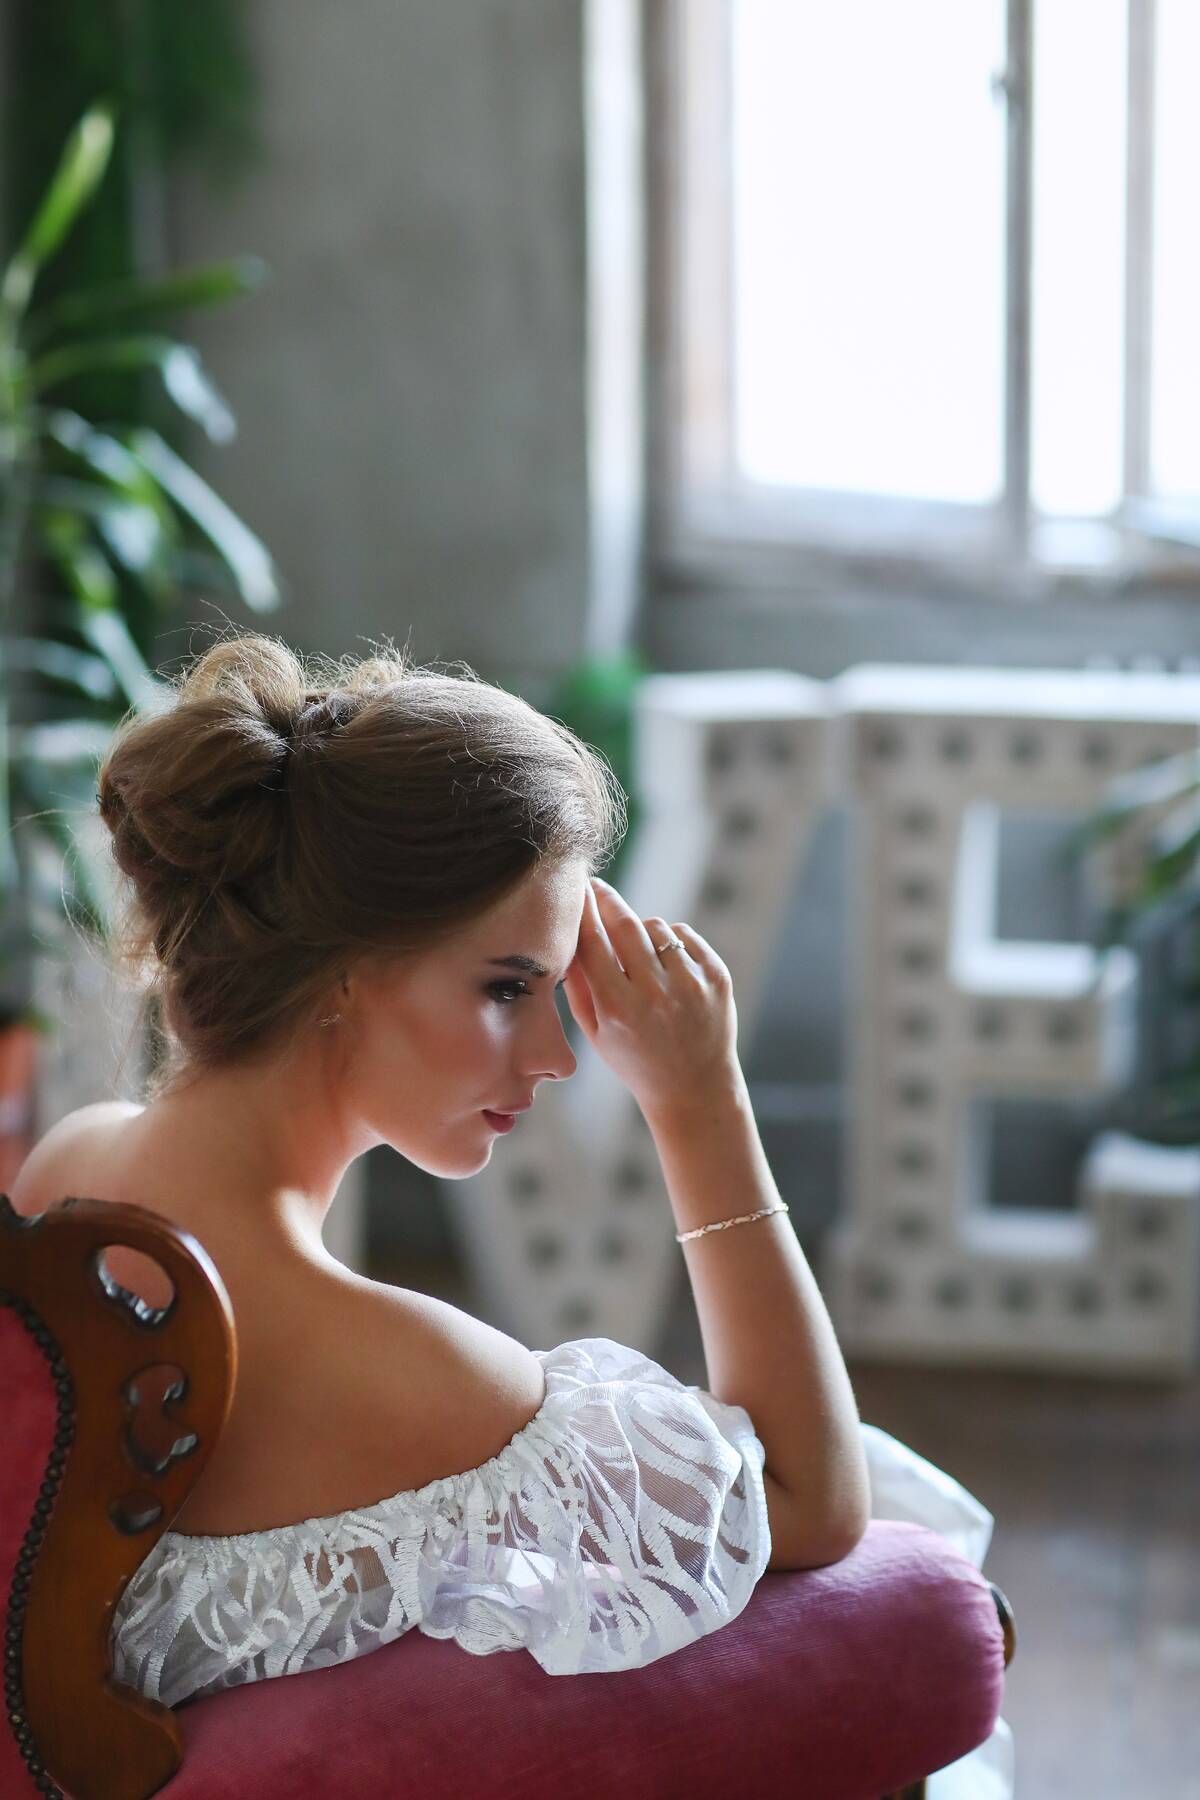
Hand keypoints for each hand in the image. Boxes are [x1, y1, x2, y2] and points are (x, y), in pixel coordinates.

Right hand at [561, 876, 740, 1118]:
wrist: (694, 1088)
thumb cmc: (635, 1060)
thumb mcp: (595, 1031)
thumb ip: (577, 984)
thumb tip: (566, 934)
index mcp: (618, 1008)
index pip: (593, 942)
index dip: (583, 909)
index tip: (576, 888)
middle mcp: (656, 993)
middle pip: (625, 924)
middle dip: (608, 900)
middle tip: (597, 888)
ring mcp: (691, 984)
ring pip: (656, 927)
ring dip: (641, 930)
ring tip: (638, 954)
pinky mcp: (716, 977)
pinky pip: (684, 936)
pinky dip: (671, 941)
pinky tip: (665, 964)